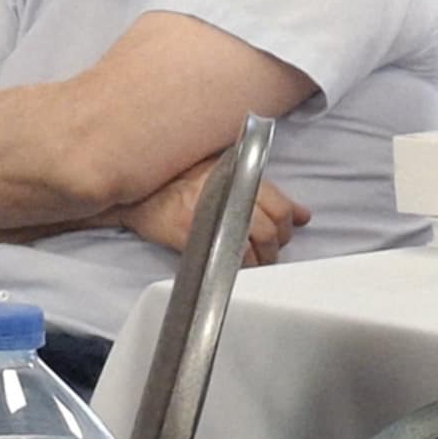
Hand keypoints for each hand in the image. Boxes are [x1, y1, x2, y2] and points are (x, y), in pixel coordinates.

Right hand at [118, 155, 311, 264]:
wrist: (135, 191)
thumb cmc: (176, 179)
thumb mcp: (223, 172)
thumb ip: (263, 191)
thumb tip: (302, 214)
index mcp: (233, 172)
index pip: (280, 205)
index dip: (287, 225)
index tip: (282, 232)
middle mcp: (223, 190)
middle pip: (271, 229)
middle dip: (276, 246)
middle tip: (268, 251)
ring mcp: (207, 213)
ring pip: (255, 245)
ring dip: (261, 259)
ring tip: (253, 260)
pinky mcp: (189, 232)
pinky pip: (230, 258)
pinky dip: (240, 266)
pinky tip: (235, 264)